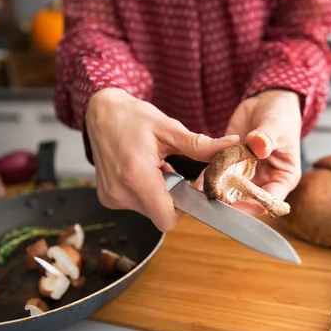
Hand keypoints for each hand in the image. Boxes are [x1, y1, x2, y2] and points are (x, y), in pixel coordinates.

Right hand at [85, 88, 239, 231]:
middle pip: (160, 214)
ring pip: (149, 210)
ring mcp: (112, 197)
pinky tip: (141, 171)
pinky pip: (136, 204)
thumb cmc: (132, 117)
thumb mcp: (169, 128)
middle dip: (172, 197)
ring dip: (158, 194)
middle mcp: (120, 192)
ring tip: (154, 167)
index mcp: (136, 176)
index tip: (189, 188)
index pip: (167, 218)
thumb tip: (230, 146)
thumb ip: (200, 145)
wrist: (101, 112)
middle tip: (171, 170)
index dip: (184, 209)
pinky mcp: (108, 198)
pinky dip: (144, 192)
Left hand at [196, 89, 301, 215]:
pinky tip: (198, 183)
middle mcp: (264, 181)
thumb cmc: (281, 116)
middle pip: (248, 200)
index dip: (253, 205)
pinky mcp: (230, 165)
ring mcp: (246, 174)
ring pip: (231, 190)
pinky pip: (218, 174)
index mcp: (283, 178)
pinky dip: (208, 178)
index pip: (270, 200)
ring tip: (204, 192)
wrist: (265, 103)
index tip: (237, 204)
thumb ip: (267, 137)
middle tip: (215, 198)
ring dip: (218, 191)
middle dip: (231, 201)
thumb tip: (259, 146)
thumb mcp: (277, 125)